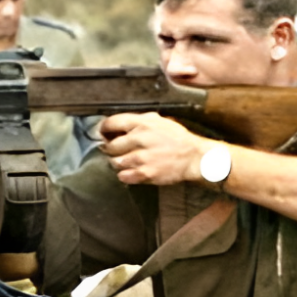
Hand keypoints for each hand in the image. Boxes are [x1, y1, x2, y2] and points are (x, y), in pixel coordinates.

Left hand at [99, 112, 213, 185]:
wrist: (193, 157)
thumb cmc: (177, 138)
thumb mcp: (159, 121)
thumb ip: (139, 121)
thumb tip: (120, 124)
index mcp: (142, 123)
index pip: (111, 123)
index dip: (103, 129)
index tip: (103, 133)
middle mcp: (140, 139)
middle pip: (110, 146)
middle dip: (110, 149)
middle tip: (115, 150)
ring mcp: (142, 158)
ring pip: (115, 162)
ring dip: (117, 162)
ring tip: (125, 161)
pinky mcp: (145, 173)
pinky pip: (123, 176)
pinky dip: (124, 174)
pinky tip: (130, 171)